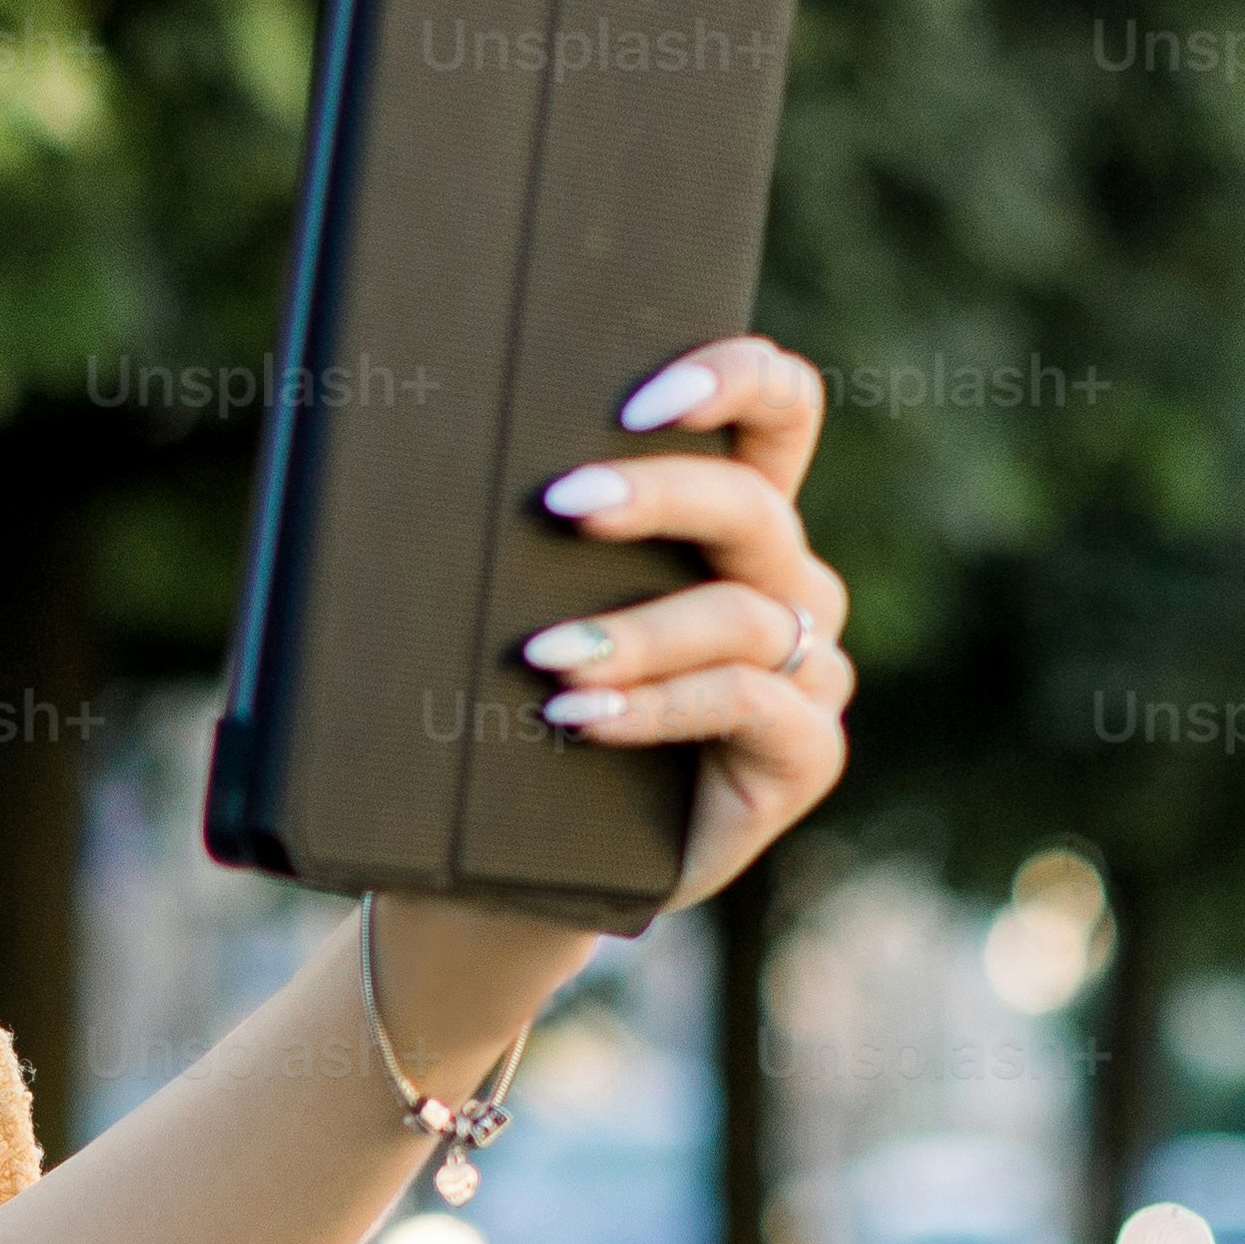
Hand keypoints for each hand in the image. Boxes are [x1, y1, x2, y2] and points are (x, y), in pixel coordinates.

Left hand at [511, 333, 853, 917]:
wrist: (526, 864)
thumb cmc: (516, 718)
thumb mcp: (524, 612)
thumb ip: (532, 540)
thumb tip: (438, 460)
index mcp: (736, 523)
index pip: (779, 412)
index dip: (735, 379)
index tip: (641, 397)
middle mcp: (787, 585)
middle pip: (752, 505)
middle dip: (658, 494)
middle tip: (563, 505)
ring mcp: (806, 670)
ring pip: (741, 613)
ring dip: (636, 630)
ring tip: (546, 658)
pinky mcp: (806, 752)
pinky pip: (746, 704)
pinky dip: (657, 706)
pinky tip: (582, 719)